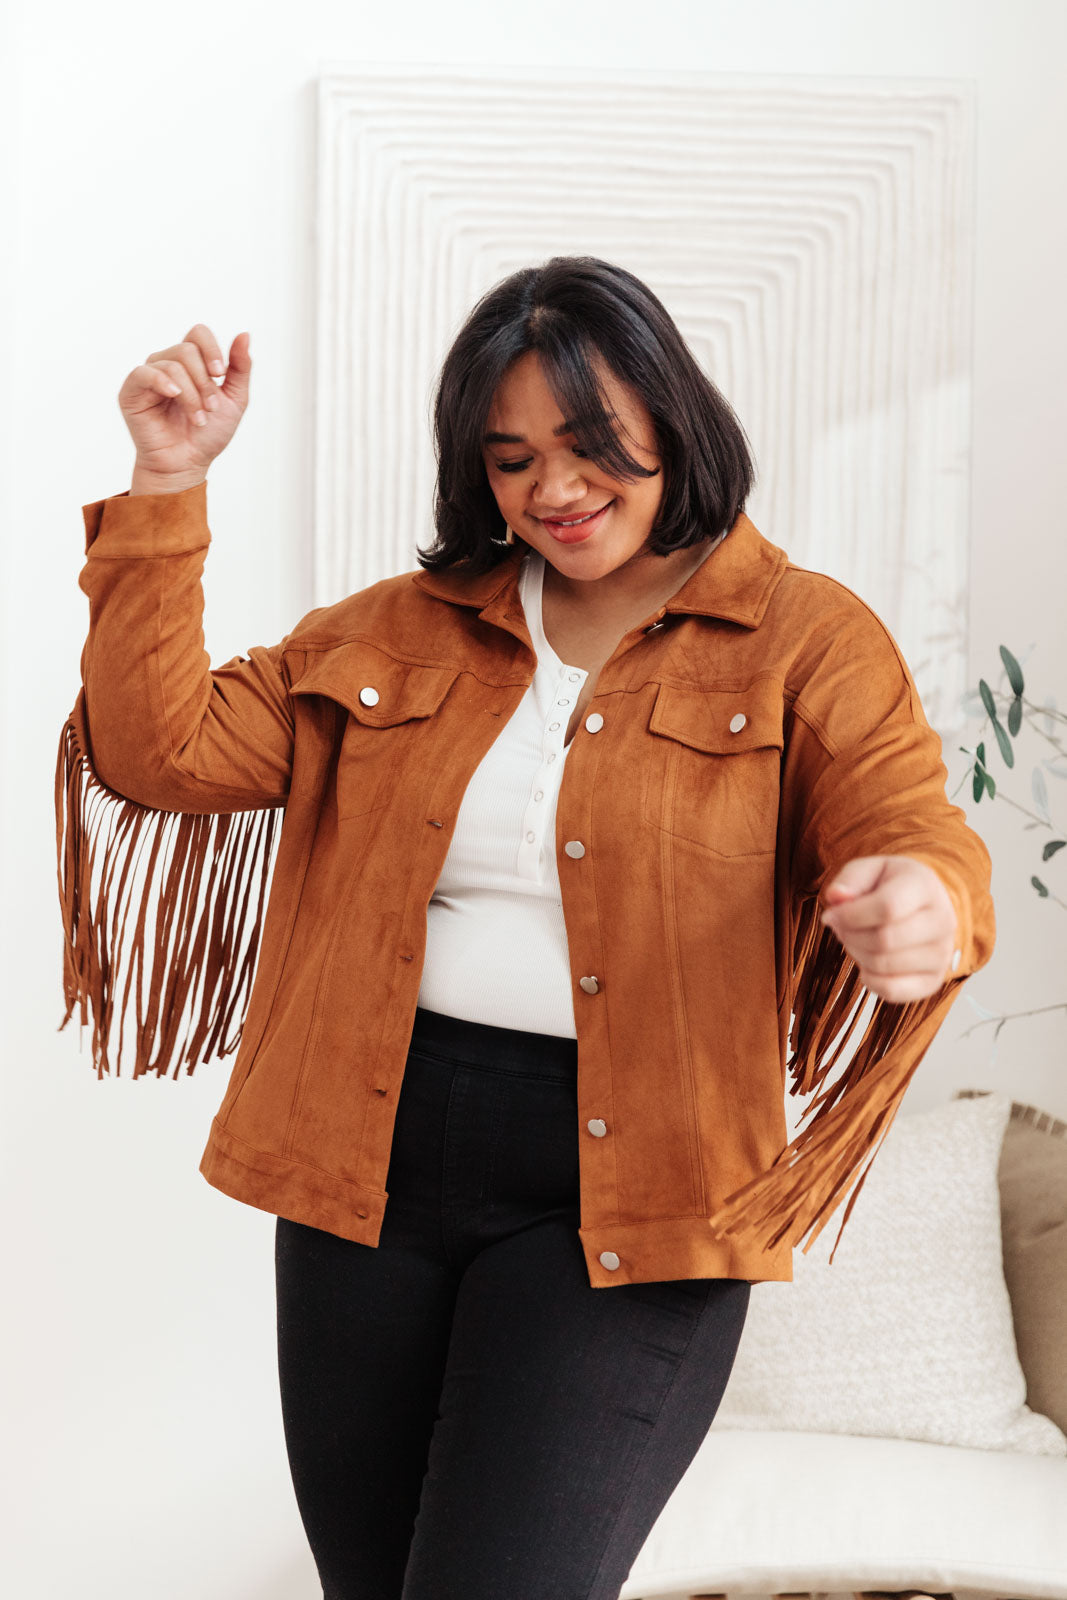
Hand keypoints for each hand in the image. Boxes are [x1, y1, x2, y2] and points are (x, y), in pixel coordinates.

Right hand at [118, 324, 250, 481]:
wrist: (188, 464)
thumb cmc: (208, 434)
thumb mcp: (234, 400)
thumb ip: (240, 368)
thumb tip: (244, 334)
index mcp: (191, 363)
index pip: (198, 333)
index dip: (211, 349)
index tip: (220, 374)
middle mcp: (167, 363)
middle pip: (186, 349)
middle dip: (204, 381)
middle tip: (211, 408)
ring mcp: (148, 376)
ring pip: (171, 364)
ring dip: (191, 394)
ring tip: (198, 418)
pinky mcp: (132, 391)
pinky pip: (143, 373)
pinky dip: (162, 382)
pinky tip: (174, 395)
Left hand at [819, 855, 959, 1001]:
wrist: (924, 906)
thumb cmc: (890, 886)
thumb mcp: (869, 870)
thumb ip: (850, 880)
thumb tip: (837, 897)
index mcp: (925, 887)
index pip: (887, 907)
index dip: (850, 915)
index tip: (832, 915)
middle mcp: (942, 921)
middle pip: (884, 940)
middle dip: (850, 936)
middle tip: (841, 928)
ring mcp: (941, 954)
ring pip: (884, 966)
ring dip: (857, 954)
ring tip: (855, 940)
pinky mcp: (933, 980)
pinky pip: (891, 991)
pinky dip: (869, 979)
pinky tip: (867, 962)